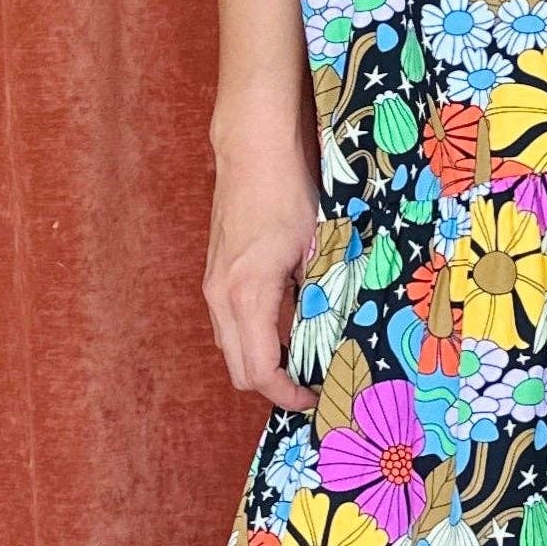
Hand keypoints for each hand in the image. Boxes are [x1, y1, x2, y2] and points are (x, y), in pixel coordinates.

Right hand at [204, 113, 322, 410]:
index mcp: (246, 295)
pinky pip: (229, 324)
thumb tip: (333, 336)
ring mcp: (213, 286)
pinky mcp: (215, 275)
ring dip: (263, 360)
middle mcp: (220, 297)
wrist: (252, 149)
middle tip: (312, 381)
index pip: (259, 371)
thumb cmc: (286, 191)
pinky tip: (287, 324)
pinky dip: (254, 337)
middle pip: (238, 369)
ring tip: (304, 354)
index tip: (315, 397)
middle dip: (274, 384)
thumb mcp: (316, 248)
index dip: (288, 394)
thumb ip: (318, 297)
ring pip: (231, 347)